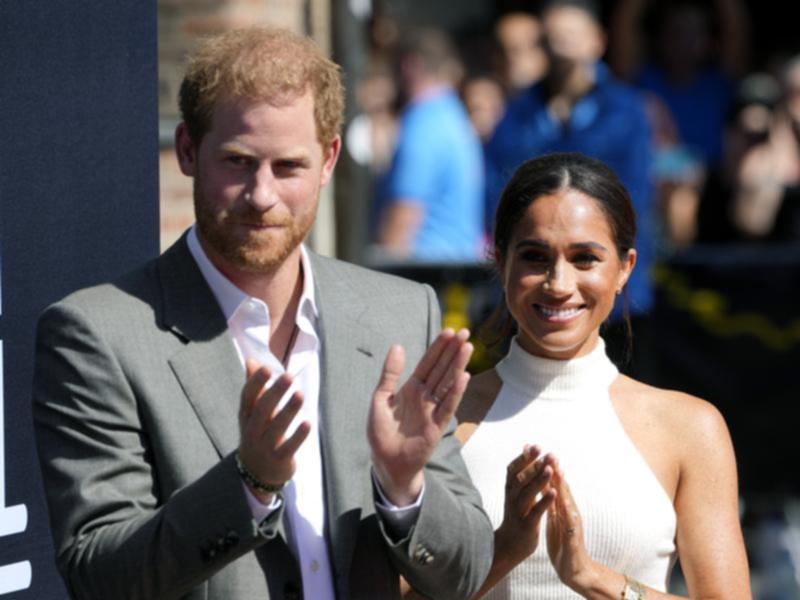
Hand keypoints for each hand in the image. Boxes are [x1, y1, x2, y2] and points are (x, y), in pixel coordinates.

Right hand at [238, 359, 310, 501]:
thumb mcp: (252, 413)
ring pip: (277, 427)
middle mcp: (252, 430)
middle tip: (288, 376)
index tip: (266, 368)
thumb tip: (252, 360)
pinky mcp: (279, 459)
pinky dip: (298, 436)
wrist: (256, 473)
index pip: (247, 397)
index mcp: (246, 416)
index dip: (255, 383)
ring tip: (300, 394)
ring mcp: (265, 446)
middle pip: (262, 410)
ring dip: (288, 411)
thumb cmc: (257, 433)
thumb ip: (255, 387)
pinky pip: (289, 447)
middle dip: (275, 392)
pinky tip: (308, 423)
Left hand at [368, 328, 472, 505]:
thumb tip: (397, 346)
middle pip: (441, 369)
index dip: (438, 347)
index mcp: (412, 388)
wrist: (386, 461)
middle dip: (453, 351)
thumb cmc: (382, 431)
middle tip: (465, 332)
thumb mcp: (381, 398)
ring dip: (458, 366)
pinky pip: (447, 406)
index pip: (428, 363)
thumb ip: (390, 374)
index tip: (449, 331)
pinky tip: (463, 377)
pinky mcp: (437, 426)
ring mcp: (432, 410)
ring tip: (468, 347)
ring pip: (447, 383)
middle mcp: (425, 396)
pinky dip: (455, 392)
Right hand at [495, 446, 555, 565]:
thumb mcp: (517, 489)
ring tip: (550, 469)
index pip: (513, 469)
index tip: (536, 446)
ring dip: (539, 481)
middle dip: (534, 466)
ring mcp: (518, 512)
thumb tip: (527, 445)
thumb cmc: (517, 512)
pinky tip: (554, 492)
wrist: (510, 544)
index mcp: (510, 488)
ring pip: (527, 494)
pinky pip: (535, 512)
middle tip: (546, 455)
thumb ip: (523, 468)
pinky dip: (544, 502)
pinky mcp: (526, 525)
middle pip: (521, 479)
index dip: (524, 458)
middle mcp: (511, 498)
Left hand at [545, 463, 597, 592]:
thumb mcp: (554, 518)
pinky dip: (566, 511)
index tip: (540, 453)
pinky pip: (569, 522)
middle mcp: (569, 512)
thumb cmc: (563, 541)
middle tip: (550, 453)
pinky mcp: (573, 536)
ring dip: (563, 486)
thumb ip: (551, 502)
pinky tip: (562, 501)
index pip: (554, 485)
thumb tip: (543, 484)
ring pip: (567, 501)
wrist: (573, 568)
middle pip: (562, 488)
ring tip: (558, 470)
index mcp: (562, 507)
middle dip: (556, 471)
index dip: (547, 469)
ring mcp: (572, 523)